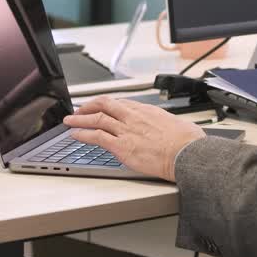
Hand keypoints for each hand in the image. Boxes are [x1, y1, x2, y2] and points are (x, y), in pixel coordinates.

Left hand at [63, 96, 205, 181]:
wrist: (186, 153)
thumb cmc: (186, 142)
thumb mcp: (177, 124)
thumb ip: (167, 125)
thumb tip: (173, 129)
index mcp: (146, 111)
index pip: (120, 103)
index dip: (106, 104)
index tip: (100, 106)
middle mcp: (133, 117)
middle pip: (105, 105)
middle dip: (88, 106)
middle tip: (79, 109)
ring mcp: (126, 131)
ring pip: (97, 119)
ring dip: (80, 119)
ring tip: (70, 121)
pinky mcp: (121, 146)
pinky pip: (97, 137)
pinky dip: (84, 134)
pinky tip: (76, 135)